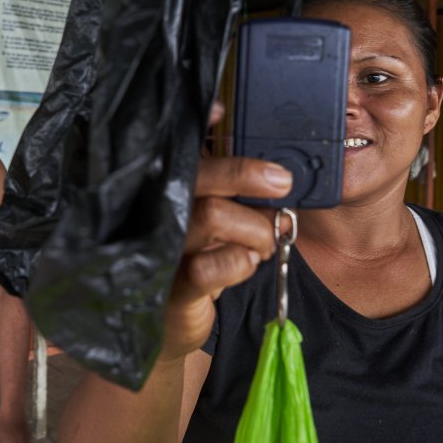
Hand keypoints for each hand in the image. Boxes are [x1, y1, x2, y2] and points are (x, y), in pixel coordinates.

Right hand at [160, 152, 292, 362]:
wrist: (172, 324)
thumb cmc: (200, 261)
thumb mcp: (218, 221)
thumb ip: (237, 194)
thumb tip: (278, 177)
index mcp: (171, 190)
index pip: (187, 152)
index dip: (207, 134)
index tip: (227, 118)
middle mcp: (160, 212)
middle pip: (201, 176)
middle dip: (247, 174)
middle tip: (282, 183)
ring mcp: (162, 248)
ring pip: (212, 214)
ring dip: (255, 229)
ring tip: (264, 245)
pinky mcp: (171, 286)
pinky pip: (209, 266)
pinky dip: (241, 262)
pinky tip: (246, 265)